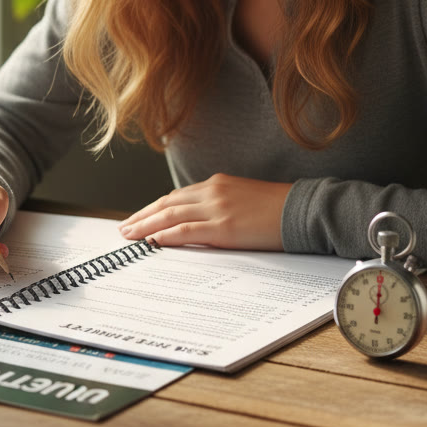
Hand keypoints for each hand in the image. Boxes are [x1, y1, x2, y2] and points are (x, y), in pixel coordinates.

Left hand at [118, 174, 292, 250]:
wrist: (302, 209)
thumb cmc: (277, 208)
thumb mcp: (242, 198)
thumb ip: (219, 204)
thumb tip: (199, 219)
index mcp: (216, 184)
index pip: (176, 196)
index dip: (154, 208)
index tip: (138, 218)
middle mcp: (212, 191)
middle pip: (166, 203)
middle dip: (142, 216)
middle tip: (124, 228)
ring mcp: (217, 208)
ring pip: (170, 215)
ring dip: (146, 226)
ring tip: (130, 236)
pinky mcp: (223, 226)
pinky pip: (186, 230)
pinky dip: (166, 236)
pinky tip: (153, 242)